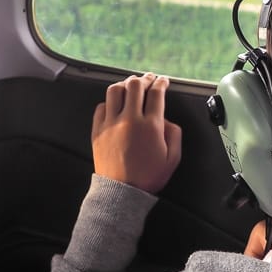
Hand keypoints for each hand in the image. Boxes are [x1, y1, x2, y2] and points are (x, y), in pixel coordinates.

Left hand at [91, 73, 181, 193]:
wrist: (122, 193)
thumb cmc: (147, 177)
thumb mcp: (172, 158)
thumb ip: (174, 134)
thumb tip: (165, 119)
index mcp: (150, 126)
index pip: (156, 93)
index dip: (161, 83)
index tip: (163, 81)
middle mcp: (130, 119)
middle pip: (135, 85)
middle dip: (144, 79)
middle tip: (148, 80)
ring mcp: (111, 123)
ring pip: (115, 90)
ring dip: (125, 84)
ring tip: (130, 86)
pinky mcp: (97, 130)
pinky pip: (101, 106)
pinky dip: (109, 101)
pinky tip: (115, 104)